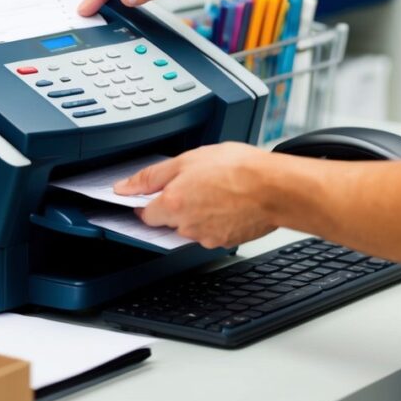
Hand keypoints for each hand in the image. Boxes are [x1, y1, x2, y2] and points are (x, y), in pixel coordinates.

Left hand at [114, 143, 279, 248]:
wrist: (276, 188)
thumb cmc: (239, 168)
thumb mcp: (188, 159)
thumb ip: (151, 175)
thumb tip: (124, 187)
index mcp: (172, 204)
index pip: (144, 214)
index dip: (148, 202)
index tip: (155, 194)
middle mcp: (186, 226)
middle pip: (169, 220)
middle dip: (177, 204)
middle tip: (196, 183)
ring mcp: (206, 237)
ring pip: (191, 226)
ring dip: (198, 211)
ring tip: (217, 189)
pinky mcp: (225, 241)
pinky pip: (212, 231)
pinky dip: (216, 219)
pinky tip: (228, 201)